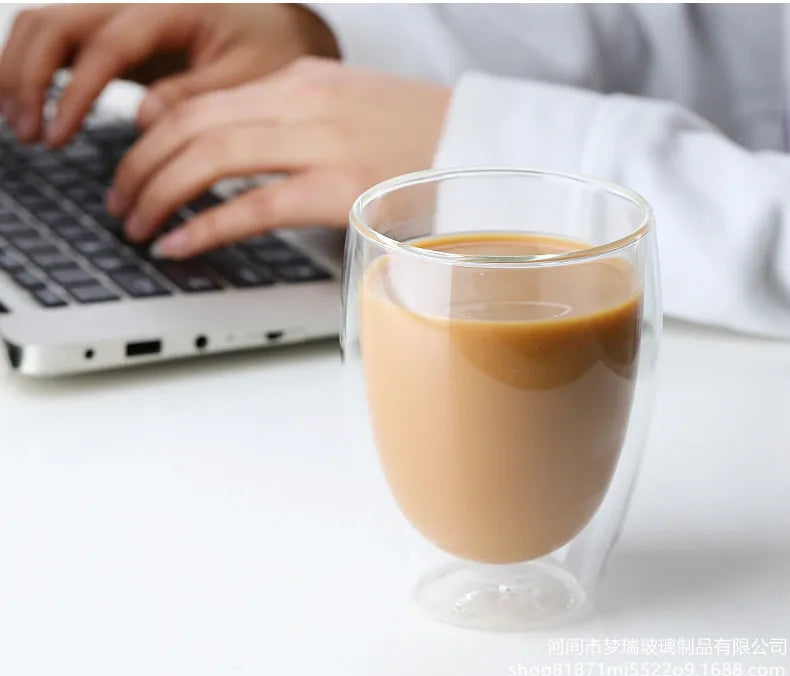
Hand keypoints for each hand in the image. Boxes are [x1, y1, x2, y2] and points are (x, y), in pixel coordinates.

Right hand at [0, 3, 336, 144]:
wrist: (280, 36)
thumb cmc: (271, 54)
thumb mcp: (251, 78)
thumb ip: (200, 95)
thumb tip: (146, 119)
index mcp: (169, 14)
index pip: (104, 44)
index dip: (74, 91)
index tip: (58, 136)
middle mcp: (135, 11)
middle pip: (52, 23)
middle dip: (27, 76)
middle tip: (30, 135)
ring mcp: (122, 27)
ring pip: (46, 30)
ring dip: (20, 73)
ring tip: (22, 130)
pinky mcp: (120, 48)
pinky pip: (63, 50)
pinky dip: (38, 77)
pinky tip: (33, 113)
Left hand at [108, 58, 450, 258]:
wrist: (483, 144)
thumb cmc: (418, 136)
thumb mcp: (346, 107)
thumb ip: (291, 119)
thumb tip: (239, 152)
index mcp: (299, 78)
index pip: (199, 99)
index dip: (150, 135)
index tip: (132, 165)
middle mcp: (300, 101)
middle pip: (188, 125)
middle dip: (137, 166)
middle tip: (118, 203)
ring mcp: (319, 142)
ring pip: (207, 158)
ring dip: (157, 195)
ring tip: (134, 226)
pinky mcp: (338, 188)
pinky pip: (251, 206)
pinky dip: (203, 227)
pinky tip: (175, 246)